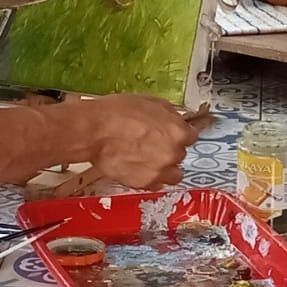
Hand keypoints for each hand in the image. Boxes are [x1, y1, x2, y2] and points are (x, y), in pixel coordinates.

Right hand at [82, 95, 198, 189]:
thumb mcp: (150, 102)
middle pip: (181, 154)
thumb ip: (169, 115)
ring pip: (173, 174)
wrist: (93, 131)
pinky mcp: (143, 183)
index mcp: (178, 132)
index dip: (181, 133)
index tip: (175, 133)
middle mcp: (172, 154)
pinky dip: (150, 177)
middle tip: (154, 142)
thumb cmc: (117, 113)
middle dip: (170, 149)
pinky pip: (155, 183)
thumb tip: (176, 120)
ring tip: (150, 158)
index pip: (192, 136)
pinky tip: (139, 166)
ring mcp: (159, 171)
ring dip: (166, 167)